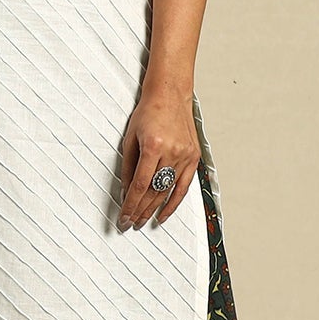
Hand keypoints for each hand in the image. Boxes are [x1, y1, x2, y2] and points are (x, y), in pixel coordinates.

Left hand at [117, 90, 198, 229]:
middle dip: (140, 211)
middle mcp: (172, 152)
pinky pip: (183, 186)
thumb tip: (126, 192)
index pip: (140, 185)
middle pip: (154, 191)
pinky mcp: (194, 157)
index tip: (124, 217)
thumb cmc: (149, 112)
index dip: (131, 205)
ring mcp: (185, 156)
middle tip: (131, 223)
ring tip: (143, 221)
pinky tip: (163, 214)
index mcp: (153, 145)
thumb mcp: (130, 138)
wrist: (170, 95)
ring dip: (154, 209)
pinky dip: (173, 203)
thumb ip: (128, 167)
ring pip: (168, 191)